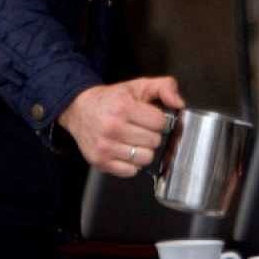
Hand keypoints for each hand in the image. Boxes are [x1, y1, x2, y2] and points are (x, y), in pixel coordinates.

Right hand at [58, 77, 183, 178]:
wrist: (79, 108)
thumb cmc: (111, 99)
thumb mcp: (138, 86)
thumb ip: (164, 87)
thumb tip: (179, 103)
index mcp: (123, 107)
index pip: (160, 122)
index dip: (158, 120)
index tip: (149, 117)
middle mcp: (112, 128)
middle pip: (154, 141)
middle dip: (151, 135)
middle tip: (140, 128)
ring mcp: (105, 147)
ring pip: (145, 158)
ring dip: (143, 150)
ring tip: (133, 140)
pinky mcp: (100, 161)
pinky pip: (131, 171)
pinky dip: (131, 163)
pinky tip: (124, 150)